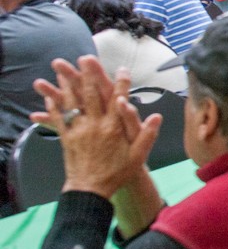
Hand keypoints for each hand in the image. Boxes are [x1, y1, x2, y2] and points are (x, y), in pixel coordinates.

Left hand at [31, 57, 161, 199]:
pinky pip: (59, 117)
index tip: (122, 69)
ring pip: (72, 102)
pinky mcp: (66, 137)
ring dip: (67, 84)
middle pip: (90, 95)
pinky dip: (55, 105)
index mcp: (113, 128)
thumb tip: (156, 116)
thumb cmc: (116, 173)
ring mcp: (78, 130)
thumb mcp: (137, 157)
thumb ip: (147, 135)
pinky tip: (51, 95)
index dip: (121, 83)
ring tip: (62, 69)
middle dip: (88, 75)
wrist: (90, 190)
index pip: (118, 100)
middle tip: (85, 58)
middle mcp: (94, 125)